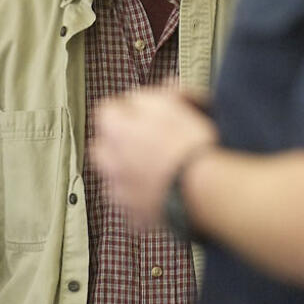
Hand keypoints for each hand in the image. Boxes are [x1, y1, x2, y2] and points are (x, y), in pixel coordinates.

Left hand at [92, 85, 216, 228]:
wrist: (201, 188)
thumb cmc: (188, 142)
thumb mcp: (176, 103)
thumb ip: (162, 93)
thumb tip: (165, 87)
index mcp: (116, 129)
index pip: (106, 110)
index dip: (128, 108)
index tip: (147, 112)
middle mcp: (109, 160)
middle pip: (102, 146)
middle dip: (118, 142)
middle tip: (146, 140)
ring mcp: (119, 191)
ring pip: (112, 176)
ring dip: (125, 171)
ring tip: (153, 169)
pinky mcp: (133, 216)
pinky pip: (130, 204)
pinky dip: (140, 198)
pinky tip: (161, 192)